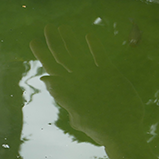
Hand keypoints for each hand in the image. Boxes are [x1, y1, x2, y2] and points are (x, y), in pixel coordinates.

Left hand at [30, 25, 158, 158]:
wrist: (124, 132)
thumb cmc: (99, 128)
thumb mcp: (79, 113)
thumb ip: (64, 95)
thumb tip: (46, 79)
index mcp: (68, 89)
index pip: (51, 68)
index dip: (42, 55)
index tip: (34, 42)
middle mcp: (79, 80)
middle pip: (63, 57)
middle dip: (55, 42)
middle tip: (48, 27)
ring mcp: (93, 76)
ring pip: (79, 54)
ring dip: (71, 41)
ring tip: (64, 27)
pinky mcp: (109, 74)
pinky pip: (100, 57)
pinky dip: (95, 47)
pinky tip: (89, 36)